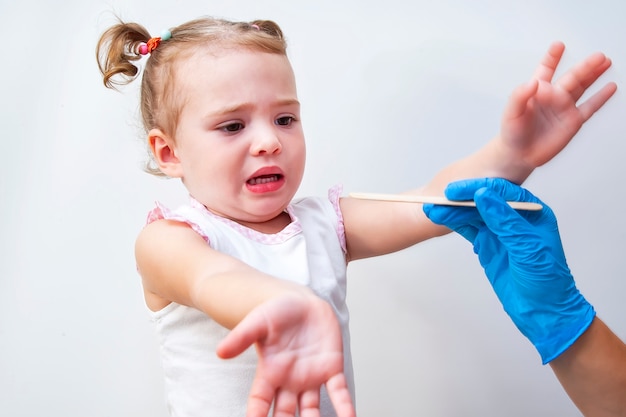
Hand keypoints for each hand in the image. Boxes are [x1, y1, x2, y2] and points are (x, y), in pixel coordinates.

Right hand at [216, 292, 354, 416]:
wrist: (302, 302)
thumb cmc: (277, 312)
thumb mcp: (257, 322)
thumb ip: (241, 337)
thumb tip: (220, 352)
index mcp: (270, 373)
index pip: (259, 403)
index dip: (256, 416)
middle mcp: (290, 381)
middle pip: (285, 414)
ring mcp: (311, 377)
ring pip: (312, 410)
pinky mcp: (331, 368)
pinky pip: (339, 392)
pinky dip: (344, 406)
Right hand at [422, 178, 595, 363]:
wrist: (543, 312)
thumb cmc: (547, 281)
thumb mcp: (528, 248)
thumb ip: (505, 221)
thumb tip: (484, 195)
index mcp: (532, 212)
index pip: (501, 192)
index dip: (476, 189)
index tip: (456, 191)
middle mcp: (515, 218)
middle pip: (483, 201)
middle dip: (460, 200)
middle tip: (438, 200)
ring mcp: (500, 232)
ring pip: (473, 215)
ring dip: (453, 211)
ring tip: (432, 209)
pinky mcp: (488, 246)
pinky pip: (469, 229)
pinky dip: (455, 223)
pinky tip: (441, 218)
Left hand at [500, 42, 615, 168]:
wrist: (519, 154)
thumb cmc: (512, 132)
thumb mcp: (511, 112)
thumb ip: (519, 95)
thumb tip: (533, 82)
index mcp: (537, 90)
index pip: (546, 69)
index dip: (552, 57)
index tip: (558, 45)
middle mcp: (553, 96)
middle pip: (572, 76)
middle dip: (585, 66)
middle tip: (598, 56)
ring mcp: (565, 107)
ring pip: (583, 87)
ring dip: (595, 75)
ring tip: (606, 62)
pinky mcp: (573, 121)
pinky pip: (590, 107)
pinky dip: (601, 97)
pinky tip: (610, 87)